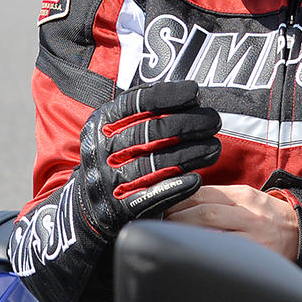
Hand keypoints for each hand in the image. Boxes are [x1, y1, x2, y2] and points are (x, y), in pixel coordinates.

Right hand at [69, 80, 222, 257]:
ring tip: (215, 147)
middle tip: (214, 119)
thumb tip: (190, 95)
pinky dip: (176, 187)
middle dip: (188, 123)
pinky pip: (151, 197)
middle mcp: (100, 151)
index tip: (195, 92)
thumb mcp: (116, 131)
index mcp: (100, 125)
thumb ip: (145, 113)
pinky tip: (197, 178)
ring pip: (155, 164)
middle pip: (150, 132)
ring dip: (190, 154)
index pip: (134, 104)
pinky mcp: (119, 209)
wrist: (86, 209)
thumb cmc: (115, 160)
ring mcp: (108, 181)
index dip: (167, 95)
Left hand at [168, 185, 300, 260]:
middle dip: (177, 216)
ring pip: (211, 229)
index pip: (204, 193)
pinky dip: (205, 249)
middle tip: (160, 221)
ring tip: (170, 234)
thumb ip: (222, 201)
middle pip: (204, 210)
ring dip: (185, 231)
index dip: (179, 199)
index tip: (163, 204)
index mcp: (244, 196)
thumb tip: (185, 203)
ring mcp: (253, 235)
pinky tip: (192, 251)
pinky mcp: (256, 254)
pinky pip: (225, 250)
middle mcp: (248, 212)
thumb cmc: (272, 218)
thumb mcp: (250, 201)